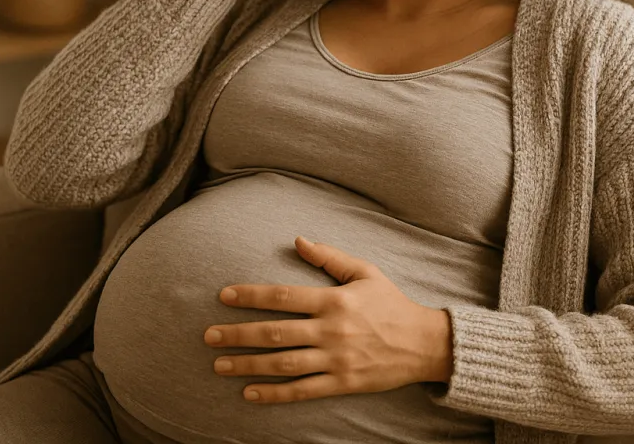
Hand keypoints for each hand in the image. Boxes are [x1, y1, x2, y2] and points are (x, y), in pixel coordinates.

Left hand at [204, 236, 453, 403]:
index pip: (283, 296)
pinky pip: (302, 390)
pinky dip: (274, 394)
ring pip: (283, 363)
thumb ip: (330, 257)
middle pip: (275, 332)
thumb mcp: (365, 272)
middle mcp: (331, 329)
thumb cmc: (392, 304)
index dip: (251, 295)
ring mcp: (336, 359)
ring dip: (248, 365)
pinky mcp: (341, 383)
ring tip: (220, 365)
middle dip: (238, 334)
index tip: (224, 297)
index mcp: (334, 300)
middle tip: (208, 336)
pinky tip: (250, 394)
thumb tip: (298, 240)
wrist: (425, 344)